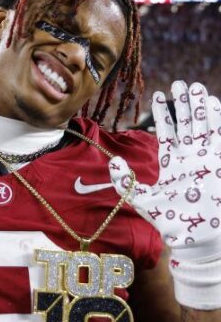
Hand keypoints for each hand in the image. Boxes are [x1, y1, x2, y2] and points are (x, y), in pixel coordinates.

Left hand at [110, 81, 220, 309]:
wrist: (198, 238)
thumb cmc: (171, 222)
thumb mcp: (141, 199)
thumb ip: (124, 180)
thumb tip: (112, 161)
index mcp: (172, 163)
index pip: (167, 132)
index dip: (162, 113)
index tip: (158, 94)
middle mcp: (189, 157)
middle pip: (186, 123)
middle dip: (183, 103)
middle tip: (179, 82)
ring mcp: (206, 159)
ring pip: (202, 125)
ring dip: (199, 106)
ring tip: (194, 86)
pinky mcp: (218, 162)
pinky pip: (217, 135)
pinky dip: (215, 120)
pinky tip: (211, 103)